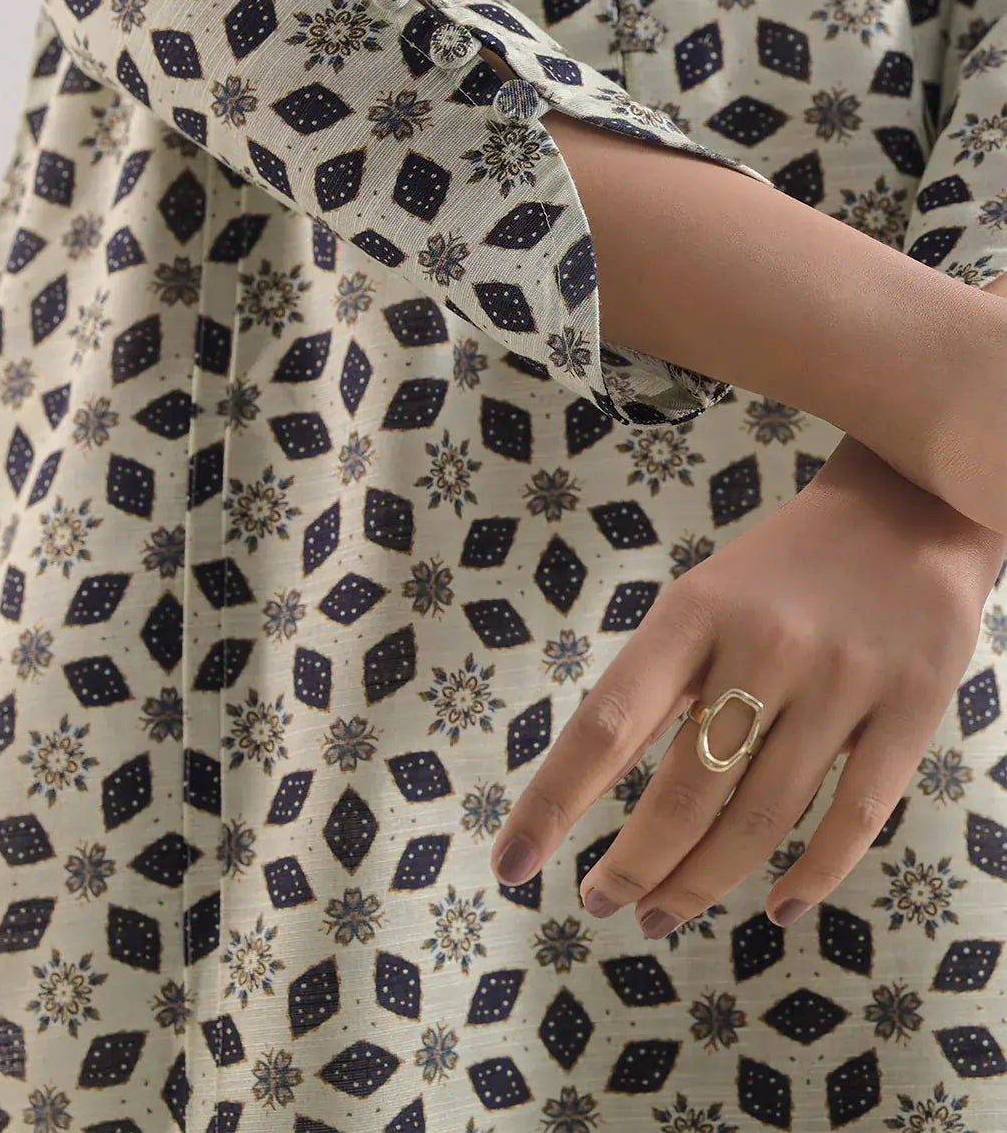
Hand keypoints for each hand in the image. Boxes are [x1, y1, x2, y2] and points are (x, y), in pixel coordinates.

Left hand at [489, 437, 1003, 935]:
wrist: (907, 508)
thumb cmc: (780, 573)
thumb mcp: (703, 600)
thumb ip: (660, 685)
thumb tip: (591, 790)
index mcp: (694, 611)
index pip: (607, 724)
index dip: (554, 802)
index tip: (510, 864)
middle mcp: (765, 644)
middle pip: (687, 791)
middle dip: (633, 864)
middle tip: (603, 904)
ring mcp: (842, 678)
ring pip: (762, 818)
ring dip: (702, 882)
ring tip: (660, 914)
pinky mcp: (912, 705)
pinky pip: (856, 816)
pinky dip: (812, 876)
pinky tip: (775, 908)